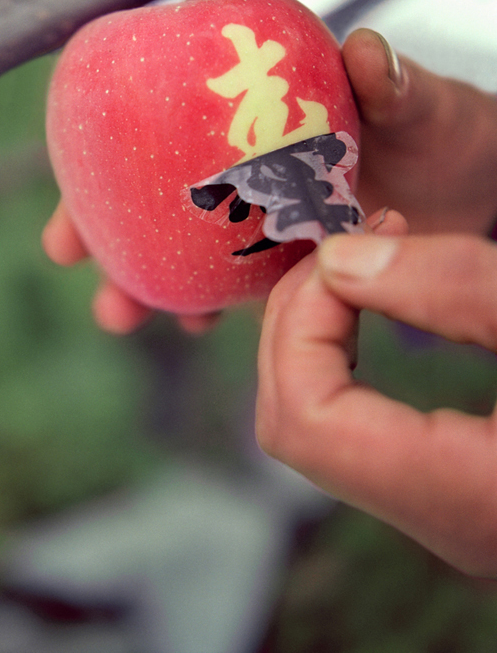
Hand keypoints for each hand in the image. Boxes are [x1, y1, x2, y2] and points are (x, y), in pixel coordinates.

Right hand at [44, 28, 496, 331]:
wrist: (474, 187)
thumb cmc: (445, 132)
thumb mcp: (422, 105)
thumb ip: (393, 84)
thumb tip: (365, 50)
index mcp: (257, 112)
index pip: (163, 123)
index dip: (105, 154)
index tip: (68, 198)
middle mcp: (243, 163)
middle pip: (154, 193)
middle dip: (106, 231)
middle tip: (70, 259)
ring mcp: (256, 216)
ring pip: (183, 248)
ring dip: (145, 281)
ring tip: (120, 314)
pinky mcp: (280, 263)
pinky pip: (230, 284)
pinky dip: (206, 303)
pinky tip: (196, 324)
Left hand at [256, 213, 496, 576]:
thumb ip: (460, 290)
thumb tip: (340, 261)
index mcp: (471, 497)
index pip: (304, 419)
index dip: (302, 323)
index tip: (343, 251)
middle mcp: (444, 521)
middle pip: (294, 423)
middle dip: (301, 320)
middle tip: (349, 245)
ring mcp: (445, 508)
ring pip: (318, 423)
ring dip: (320, 331)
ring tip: (368, 260)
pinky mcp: (454, 483)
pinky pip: (355, 423)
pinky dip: (346, 353)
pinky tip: (381, 301)